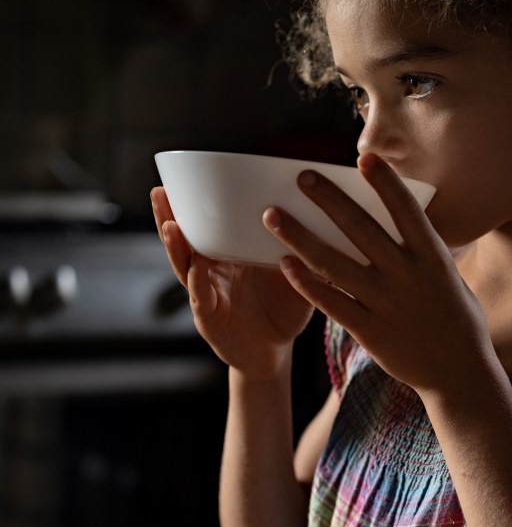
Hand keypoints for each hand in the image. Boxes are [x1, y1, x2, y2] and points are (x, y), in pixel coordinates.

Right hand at [151, 187, 314, 381]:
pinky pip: (202, 300)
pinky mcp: (210, 319)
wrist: (275, 351)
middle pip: (185, 239)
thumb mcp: (294, 272)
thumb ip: (305, 248)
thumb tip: (337, 218)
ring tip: (170, 225)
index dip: (192, 202)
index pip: (206, 223)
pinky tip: (196, 270)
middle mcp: (211, 270)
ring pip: (184, 266)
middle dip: (169, 215)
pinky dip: (198, 285)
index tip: (184, 175)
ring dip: (175, 246)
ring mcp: (206, 294)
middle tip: (160, 190)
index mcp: (228, 254)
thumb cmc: (283, 308)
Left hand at [263, 154, 494, 396]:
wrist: (459, 375)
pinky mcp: (368, 331)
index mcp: (433, 258)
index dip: (385, 183)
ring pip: (333, 263)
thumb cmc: (458, 321)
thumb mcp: (450, 278)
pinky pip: (330, 301)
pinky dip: (305, 282)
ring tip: (273, 215)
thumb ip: (425, 252)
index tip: (364, 157)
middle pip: (360, 229)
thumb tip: (407, 220)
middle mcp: (407, 276)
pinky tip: (284, 263)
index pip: (406, 211)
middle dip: (328, 200)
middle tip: (303, 177)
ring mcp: (385, 304)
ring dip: (300, 236)